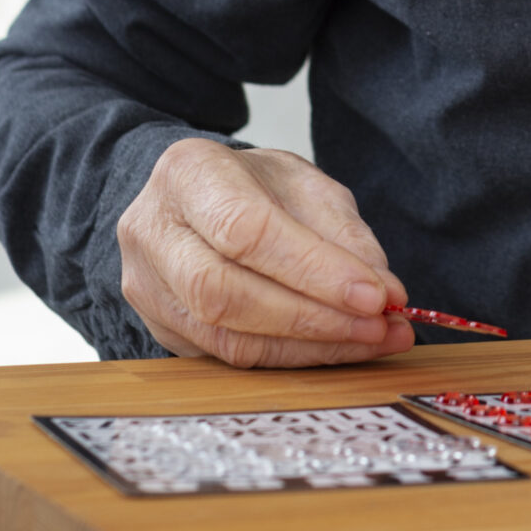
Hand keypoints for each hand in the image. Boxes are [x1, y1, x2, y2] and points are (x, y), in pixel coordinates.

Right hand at [117, 138, 414, 368]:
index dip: (313, 270)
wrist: (199, 200)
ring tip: (372, 340)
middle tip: (379, 326)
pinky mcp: (162, 327)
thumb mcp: (304, 185)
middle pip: (225, 292)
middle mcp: (153, 230)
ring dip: (309, 346)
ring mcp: (147, 285)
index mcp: (188, 173)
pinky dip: (290, 357)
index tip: (375, 295)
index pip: (246, 231)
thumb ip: (343, 233)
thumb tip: (383, 292)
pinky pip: (227, 356)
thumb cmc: (254, 186)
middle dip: (313, 317)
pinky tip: (335, 348)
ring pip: (225, 336)